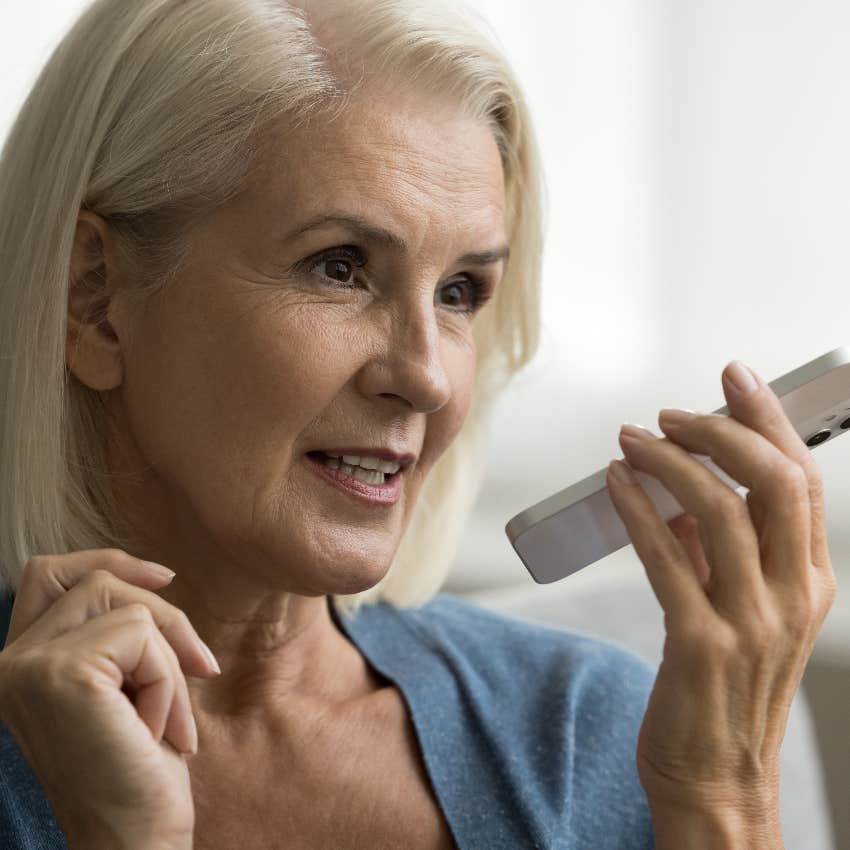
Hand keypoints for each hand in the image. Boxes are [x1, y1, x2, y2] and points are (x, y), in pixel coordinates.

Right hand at [0, 549, 220, 848]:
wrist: (133, 839)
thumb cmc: (136, 766)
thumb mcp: (123, 684)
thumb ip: (113, 633)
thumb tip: (155, 576)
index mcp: (15, 665)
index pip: (49, 574)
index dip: (108, 562)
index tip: (166, 578)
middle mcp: (6, 664)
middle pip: (99, 582)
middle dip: (165, 620)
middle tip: (201, 670)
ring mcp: (26, 668)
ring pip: (129, 607)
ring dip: (169, 661)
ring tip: (167, 720)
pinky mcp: (62, 674)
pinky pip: (143, 636)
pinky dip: (167, 680)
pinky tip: (156, 732)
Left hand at [606, 360, 836, 816]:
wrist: (717, 781)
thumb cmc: (724, 692)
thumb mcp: (744, 614)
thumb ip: (720, 554)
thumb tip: (679, 496)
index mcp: (809, 582)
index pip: (802, 480)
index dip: (770, 421)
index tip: (735, 379)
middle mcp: (792, 596)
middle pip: (773, 482)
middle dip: (723, 429)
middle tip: (674, 410)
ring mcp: (751, 621)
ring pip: (720, 510)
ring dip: (670, 461)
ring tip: (633, 438)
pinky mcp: (699, 644)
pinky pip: (665, 555)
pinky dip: (637, 508)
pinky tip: (614, 483)